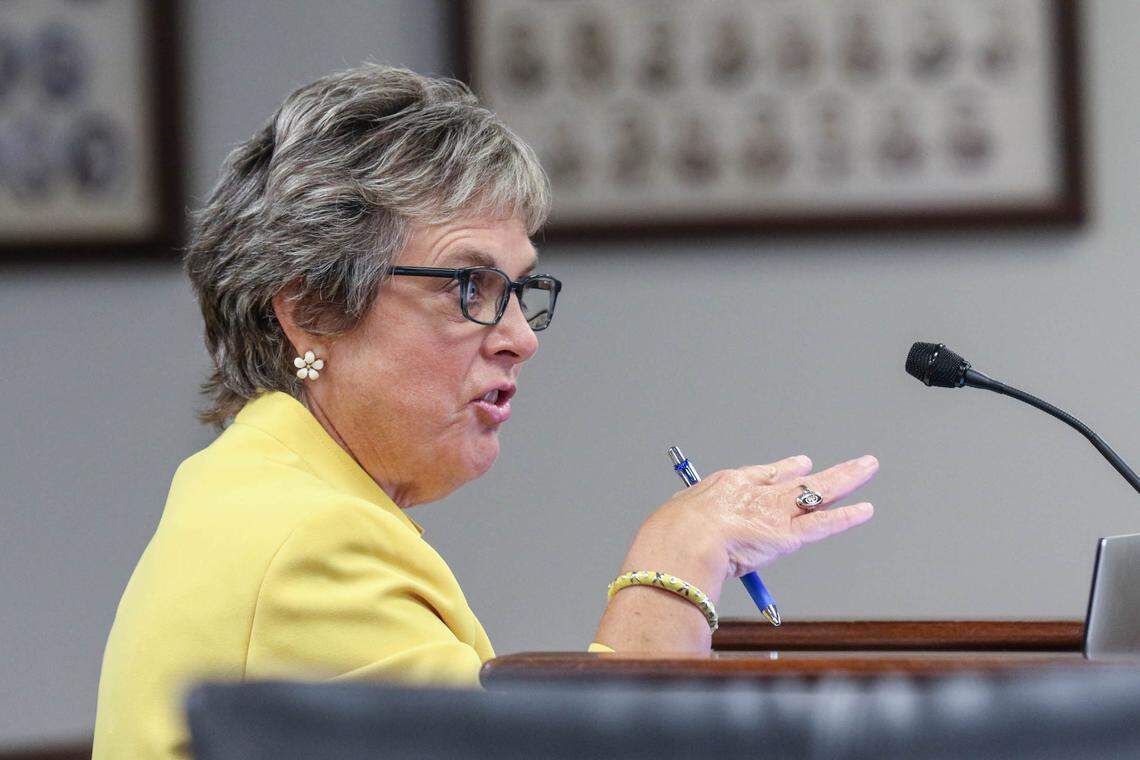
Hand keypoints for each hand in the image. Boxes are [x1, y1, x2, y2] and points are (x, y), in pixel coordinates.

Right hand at [652, 454, 878, 583]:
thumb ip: (689, 526)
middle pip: (796, 478)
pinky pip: (822, 524)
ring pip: (818, 492)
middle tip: (845, 463)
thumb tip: (679, 540)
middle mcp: (756, 492)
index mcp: (727, 486)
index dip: (783, 470)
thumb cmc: (671, 536)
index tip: (798, 466)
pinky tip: (865, 510)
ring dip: (846, 479)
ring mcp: (774, 511)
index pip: (762, 475)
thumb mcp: (678, 520)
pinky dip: (846, 518)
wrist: (684, 541)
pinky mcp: (787, 535)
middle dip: (821, 472)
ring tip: (867, 467)